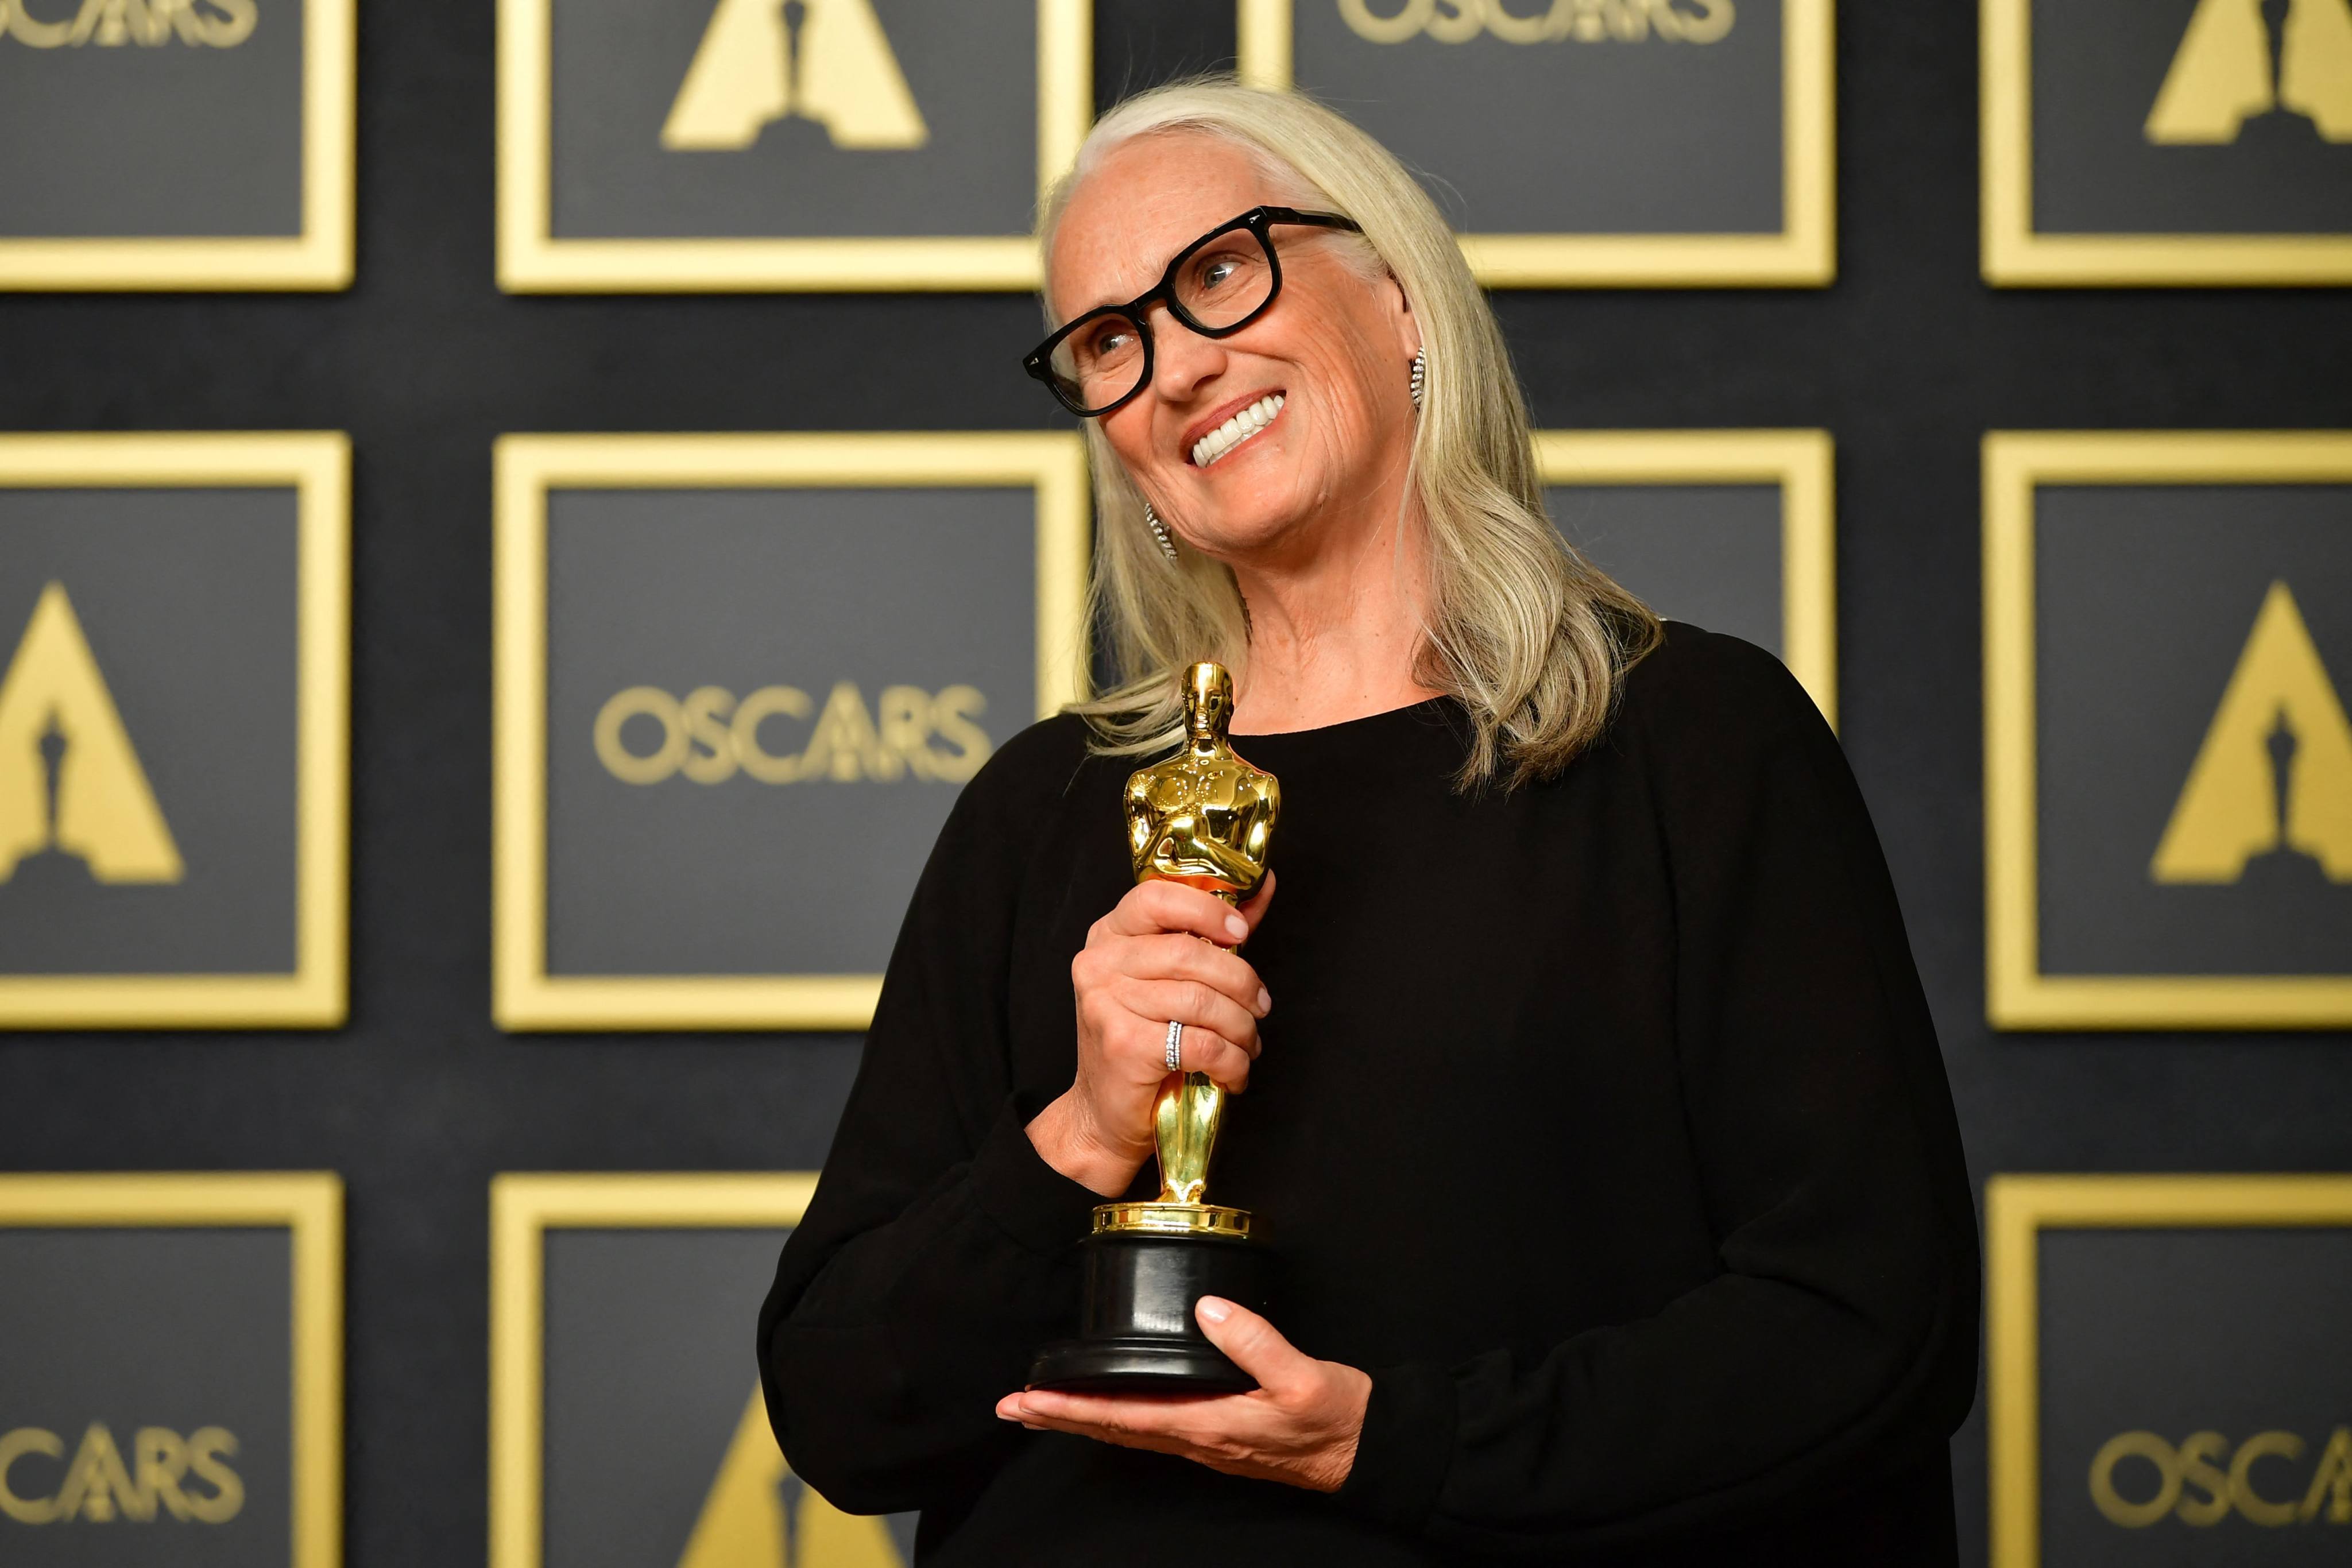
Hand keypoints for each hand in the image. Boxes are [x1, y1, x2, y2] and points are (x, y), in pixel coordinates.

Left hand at [996, 1296, 1370, 1492]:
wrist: (1368, 1452)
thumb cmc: (1338, 1419)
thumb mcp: (1303, 1376)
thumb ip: (1253, 1341)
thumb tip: (1205, 1308)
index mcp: (1209, 1425)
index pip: (1124, 1417)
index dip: (1072, 1408)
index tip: (1030, 1399)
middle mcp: (1199, 1440)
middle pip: (1113, 1430)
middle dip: (1059, 1418)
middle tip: (1012, 1407)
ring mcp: (1206, 1442)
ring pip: (1128, 1431)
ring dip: (1082, 1419)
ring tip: (1043, 1407)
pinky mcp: (1218, 1434)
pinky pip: (1151, 1429)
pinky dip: (1116, 1418)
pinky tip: (1108, 1409)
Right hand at [1027, 874, 1275, 1196]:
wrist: (1104, 1114)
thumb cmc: (1142, 1039)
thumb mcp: (1170, 978)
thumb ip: (1213, 930)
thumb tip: (1263, 886)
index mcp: (1109, 935)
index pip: (1157, 897)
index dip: (1207, 909)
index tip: (1240, 932)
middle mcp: (1099, 964)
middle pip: (1190, 953)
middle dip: (1241, 982)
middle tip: (1260, 1006)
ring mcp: (1106, 1004)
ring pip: (1202, 1001)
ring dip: (1241, 1028)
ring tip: (1248, 1044)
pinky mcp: (1124, 1045)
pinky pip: (1201, 1044)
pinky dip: (1231, 1062)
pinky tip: (1233, 1072)